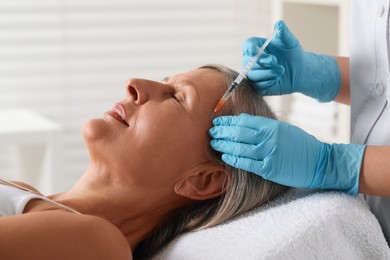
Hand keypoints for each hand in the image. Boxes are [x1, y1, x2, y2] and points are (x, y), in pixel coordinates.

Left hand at [209, 113, 365, 193]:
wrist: (319, 162)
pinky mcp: (269, 169)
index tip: (217, 121)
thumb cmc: (300, 145)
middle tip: (211, 132)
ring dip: (223, 145)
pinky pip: (246, 163)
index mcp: (271, 126)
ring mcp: (268, 154)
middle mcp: (269, 138)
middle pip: (238, 133)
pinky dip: (233, 159)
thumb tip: (240, 121)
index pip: (243, 121)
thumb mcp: (283, 129)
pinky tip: (225, 157)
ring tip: (214, 143)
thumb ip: (263, 126)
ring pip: (239, 148)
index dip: (227, 121)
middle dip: (222, 132)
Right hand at [243, 20, 340, 101]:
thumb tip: (279, 24)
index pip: (247, 46)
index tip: (255, 51)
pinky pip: (258, 86)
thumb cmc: (291, 53)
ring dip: (267, 73)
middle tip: (275, 61)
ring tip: (281, 70)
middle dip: (262, 62)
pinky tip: (277, 78)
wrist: (299, 69)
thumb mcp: (289, 41)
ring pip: (253, 75)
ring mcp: (254, 74)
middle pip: (248, 62)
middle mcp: (251, 61)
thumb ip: (284, 32)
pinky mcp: (258, 86)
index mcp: (256, 46)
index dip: (249, 48)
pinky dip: (268, 82)